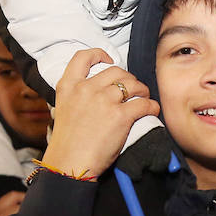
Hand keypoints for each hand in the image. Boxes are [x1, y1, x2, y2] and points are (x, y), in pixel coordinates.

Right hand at [40, 49, 159, 178]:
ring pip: (133, 84)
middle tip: (133, 89)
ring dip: (143, 90)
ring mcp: (104, 100)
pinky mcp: (120, 115)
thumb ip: (78, 95)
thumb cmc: (69, 141)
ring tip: (144, 99)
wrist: (71, 161)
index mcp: (69, 85)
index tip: (109, 60)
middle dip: (129, 78)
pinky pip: (144, 104)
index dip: (99, 54)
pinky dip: (151, 106)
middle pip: (116, 71)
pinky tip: (152, 110)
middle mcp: (86, 88)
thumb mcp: (63, 108)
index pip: (83, 57)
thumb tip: (99, 90)